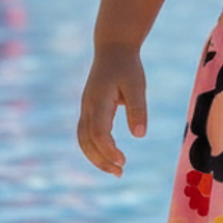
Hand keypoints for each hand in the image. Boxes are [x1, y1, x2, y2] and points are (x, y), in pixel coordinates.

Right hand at [78, 42, 147, 176]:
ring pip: (83, 139)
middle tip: (120, 173)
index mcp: (98, 100)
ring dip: (96, 157)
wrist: (113, 49)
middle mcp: (88, 106)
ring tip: (115, 170)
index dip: (108, 150)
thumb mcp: (137, 85)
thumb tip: (139, 135)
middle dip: (100, 160)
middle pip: (87, 140)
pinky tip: (109, 156)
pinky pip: (86, 134)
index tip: (123, 162)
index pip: (98, 132)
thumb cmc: (127, 66)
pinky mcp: (89, 109)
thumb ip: (137, 109)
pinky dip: (94, 148)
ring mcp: (86, 108)